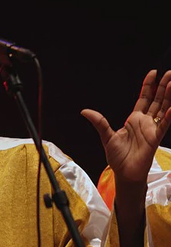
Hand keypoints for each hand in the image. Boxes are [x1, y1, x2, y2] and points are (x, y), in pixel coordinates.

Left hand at [82, 69, 170, 202]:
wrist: (124, 173)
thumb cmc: (117, 157)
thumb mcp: (106, 136)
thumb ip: (99, 122)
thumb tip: (84, 111)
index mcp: (134, 119)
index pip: (144, 98)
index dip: (148, 86)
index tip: (153, 73)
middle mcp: (145, 122)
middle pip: (156, 100)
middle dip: (162, 87)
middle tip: (169, 74)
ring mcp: (151, 129)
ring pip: (163, 109)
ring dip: (168, 97)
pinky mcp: (155, 138)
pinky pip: (164, 125)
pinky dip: (168, 116)